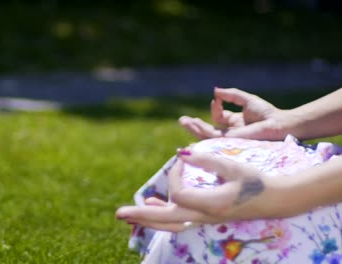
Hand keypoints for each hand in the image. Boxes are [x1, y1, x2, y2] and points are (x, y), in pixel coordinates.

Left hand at [116, 150, 284, 231]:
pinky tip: (154, 206)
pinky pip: (179, 221)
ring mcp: (204, 220)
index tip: (185, 158)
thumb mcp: (232, 166)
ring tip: (130, 216)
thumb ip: (206, 159)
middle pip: (166, 220)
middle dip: (142, 216)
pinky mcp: (205, 217)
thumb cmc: (255, 181)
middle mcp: (204, 216)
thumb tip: (180, 153)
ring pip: (170, 225)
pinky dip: (163, 216)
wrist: (274, 200)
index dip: (176, 173)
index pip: (179, 192)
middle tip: (118, 214)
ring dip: (150, 220)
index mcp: (211, 205)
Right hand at [179, 87, 289, 139]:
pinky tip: (195, 124)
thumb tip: (215, 91)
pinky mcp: (229, 140)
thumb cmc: (266, 113)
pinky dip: (202, 131)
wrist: (277, 123)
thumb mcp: (245, 99)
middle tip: (181, 120)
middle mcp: (230, 132)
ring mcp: (229, 138)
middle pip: (207, 130)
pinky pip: (212, 136)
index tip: (216, 99)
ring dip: (194, 128)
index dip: (215, 107)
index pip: (218, 116)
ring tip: (183, 122)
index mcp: (234, 122)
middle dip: (194, 125)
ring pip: (207, 135)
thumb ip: (230, 95)